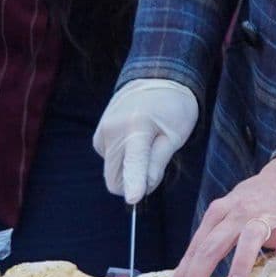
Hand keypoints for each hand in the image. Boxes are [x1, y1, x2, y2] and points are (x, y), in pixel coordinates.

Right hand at [92, 78, 199, 203]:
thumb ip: (159, 161)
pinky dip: (122, 157)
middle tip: (155, 167)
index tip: (133, 198)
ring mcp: (102, 131)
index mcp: (137, 127)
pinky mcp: (99, 133)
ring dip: (127, 168)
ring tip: (146, 144)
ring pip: (111, 170)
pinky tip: (135, 138)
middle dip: (132, 182)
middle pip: (115, 177)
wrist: (156, 78)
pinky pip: (108, 158)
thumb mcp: (176, 134)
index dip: (134, 183)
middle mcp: (113, 129)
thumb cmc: (173, 107)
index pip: (134, 161)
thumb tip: (144, 187)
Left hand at [163, 157, 275, 276]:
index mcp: (220, 213)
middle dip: (197, 275)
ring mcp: (267, 213)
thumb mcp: (228, 215)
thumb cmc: (255, 202)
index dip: (182, 274)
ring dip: (241, 262)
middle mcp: (240, 212)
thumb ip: (213, 240)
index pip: (197, 247)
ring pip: (250, 237)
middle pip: (213, 245)